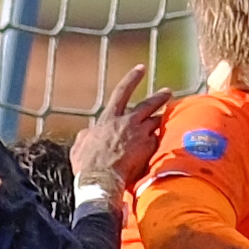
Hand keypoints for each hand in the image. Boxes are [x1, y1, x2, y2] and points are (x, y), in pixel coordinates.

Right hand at [67, 65, 171, 197]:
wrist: (101, 180)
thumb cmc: (87, 164)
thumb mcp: (80, 145)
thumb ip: (86, 135)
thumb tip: (88, 132)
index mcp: (109, 119)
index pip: (121, 92)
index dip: (131, 78)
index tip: (141, 68)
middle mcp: (128, 122)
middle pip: (148, 104)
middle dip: (160, 96)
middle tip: (168, 92)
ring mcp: (141, 134)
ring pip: (157, 122)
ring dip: (160, 122)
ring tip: (168, 123)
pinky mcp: (150, 148)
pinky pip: (158, 141)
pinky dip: (159, 142)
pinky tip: (162, 147)